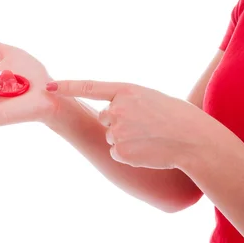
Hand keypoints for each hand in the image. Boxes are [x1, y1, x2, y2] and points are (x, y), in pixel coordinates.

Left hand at [46, 79, 213, 168]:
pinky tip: (147, 151)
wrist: (194, 141)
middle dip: (119, 122)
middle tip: (145, 126)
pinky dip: (129, 155)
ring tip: (150, 138)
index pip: (90, 87)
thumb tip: (109, 113)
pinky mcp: (119, 151)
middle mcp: (117, 109)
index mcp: (127, 91)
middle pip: (105, 117)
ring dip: (126, 139)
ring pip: (111, 136)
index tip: (49, 87)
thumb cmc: (179, 117)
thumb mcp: (152, 98)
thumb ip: (127, 101)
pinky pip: (116, 153)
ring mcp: (117, 131)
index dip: (67, 87)